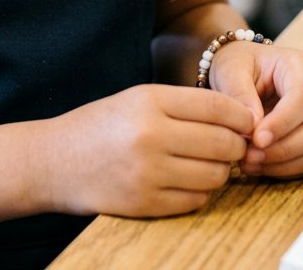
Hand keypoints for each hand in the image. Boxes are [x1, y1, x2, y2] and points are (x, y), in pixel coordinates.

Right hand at [38, 84, 253, 218]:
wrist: (55, 160)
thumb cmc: (100, 125)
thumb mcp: (136, 99)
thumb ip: (182, 106)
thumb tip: (237, 119)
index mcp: (148, 100)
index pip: (216, 107)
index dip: (241, 116)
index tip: (248, 121)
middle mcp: (150, 134)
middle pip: (222, 143)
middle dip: (236, 146)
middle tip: (232, 146)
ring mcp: (148, 172)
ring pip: (214, 175)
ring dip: (219, 171)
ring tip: (207, 163)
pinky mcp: (146, 203)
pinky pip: (196, 200)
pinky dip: (200, 192)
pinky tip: (187, 181)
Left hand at [208, 41, 302, 177]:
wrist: (243, 71)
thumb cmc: (239, 64)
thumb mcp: (230, 69)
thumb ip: (239, 93)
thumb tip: (254, 127)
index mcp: (302, 66)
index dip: (283, 123)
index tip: (256, 140)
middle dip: (284, 149)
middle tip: (250, 157)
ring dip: (286, 163)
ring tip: (251, 163)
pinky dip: (288, 168)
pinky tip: (261, 166)